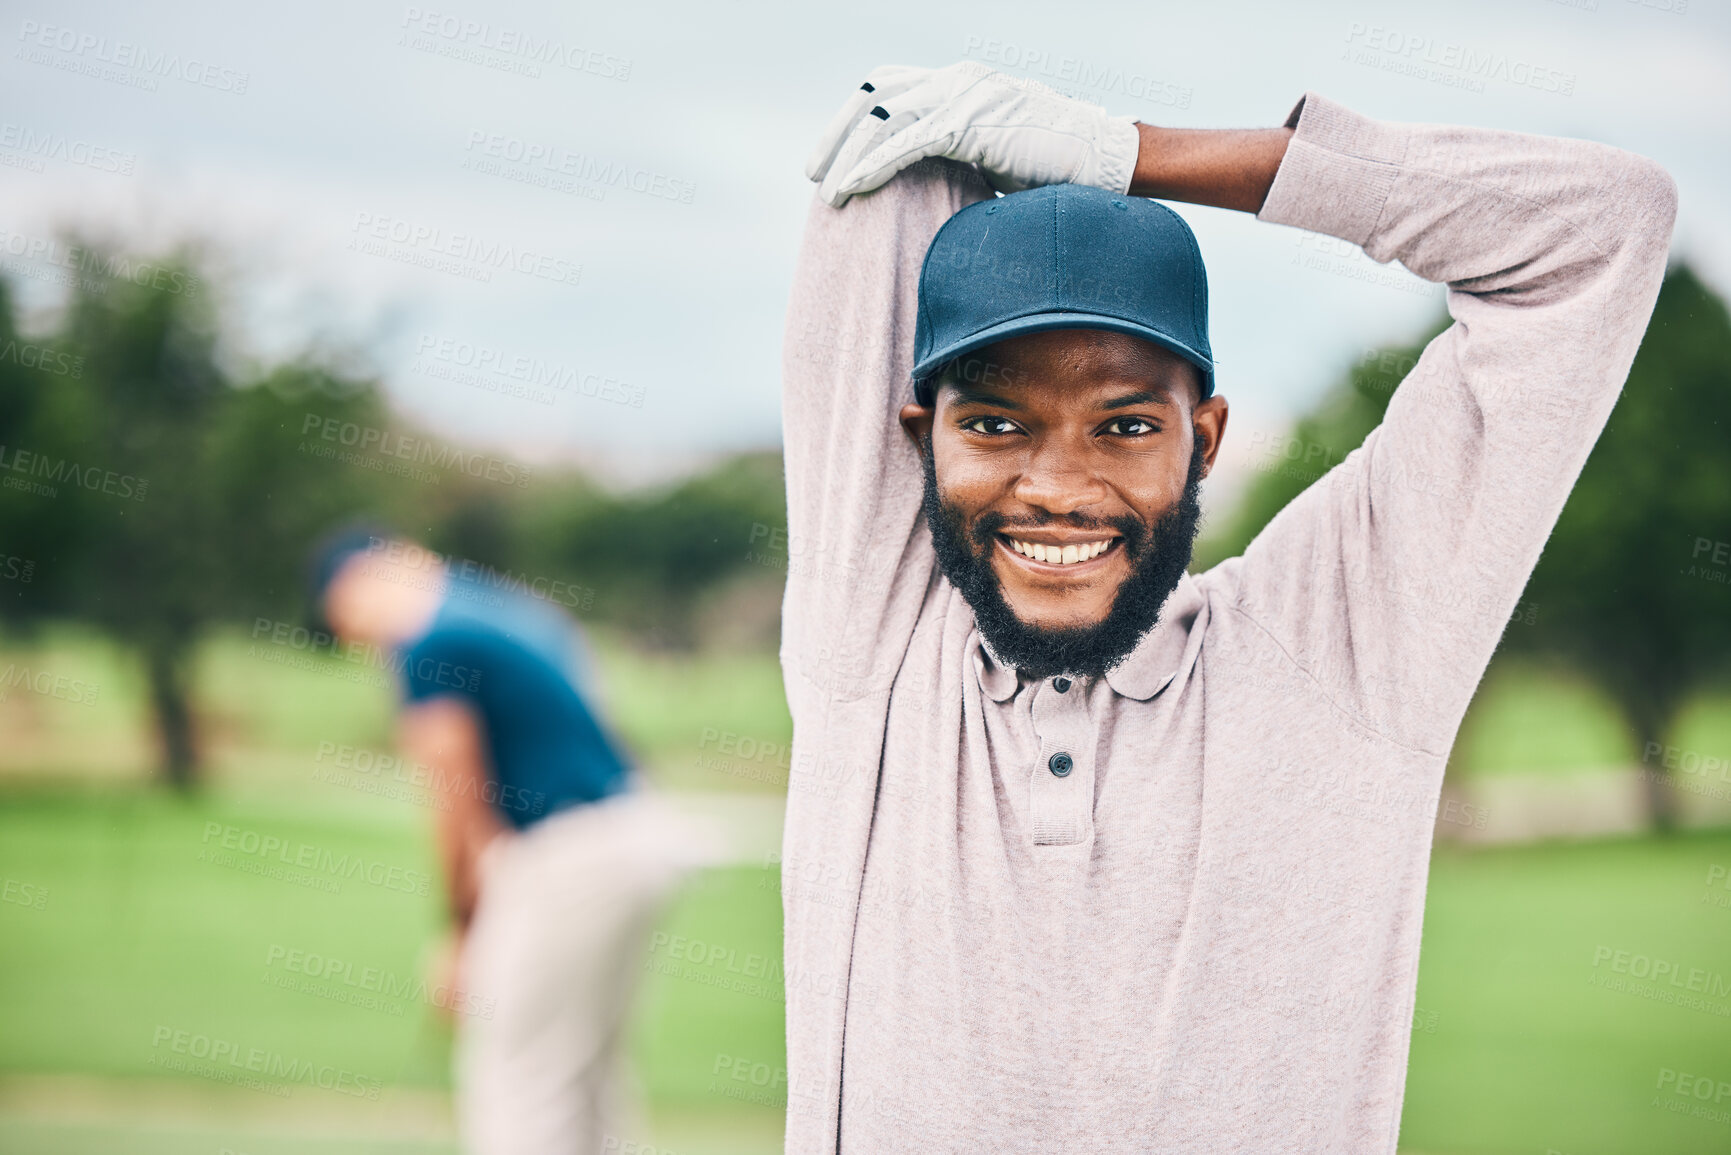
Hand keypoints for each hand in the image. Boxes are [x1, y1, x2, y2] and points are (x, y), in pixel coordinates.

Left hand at [806, 61, 1140, 207]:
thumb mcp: (995, 151)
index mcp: (961, 80)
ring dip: (848, 158)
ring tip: (827, 192)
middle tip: (814, 172)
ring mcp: (964, 97)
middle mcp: (958, 79)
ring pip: (885, 120)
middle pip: (877, 97)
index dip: (855, 115)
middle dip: (838, 135)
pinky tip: (852, 189)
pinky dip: (874, 168)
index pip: (890, 84)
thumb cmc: (1056, 166)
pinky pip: (907, 144)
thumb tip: (929, 187)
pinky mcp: (971, 125)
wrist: (1102, 159)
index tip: (832, 151)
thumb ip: (960, 153)